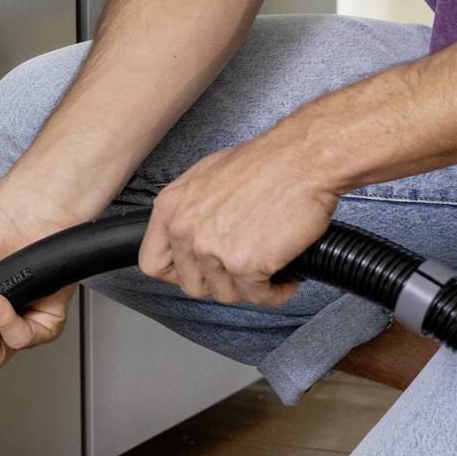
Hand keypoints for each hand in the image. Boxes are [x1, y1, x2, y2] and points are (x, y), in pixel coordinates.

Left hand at [140, 131, 339, 308]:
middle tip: (242, 269)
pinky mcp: (245, 265)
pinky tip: (285, 279)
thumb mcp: (207, 176)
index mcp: (171, 208)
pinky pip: (259, 298)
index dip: (178, 273)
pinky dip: (275, 293)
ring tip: (267, 269)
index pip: (153, 263)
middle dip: (220, 281)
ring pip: (226, 294)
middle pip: (191, 285)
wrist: (303, 157)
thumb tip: (190, 234)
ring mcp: (214, 249)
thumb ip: (190, 209)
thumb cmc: (265, 161)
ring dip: (249, 287)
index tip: (199, 272)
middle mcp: (186, 230)